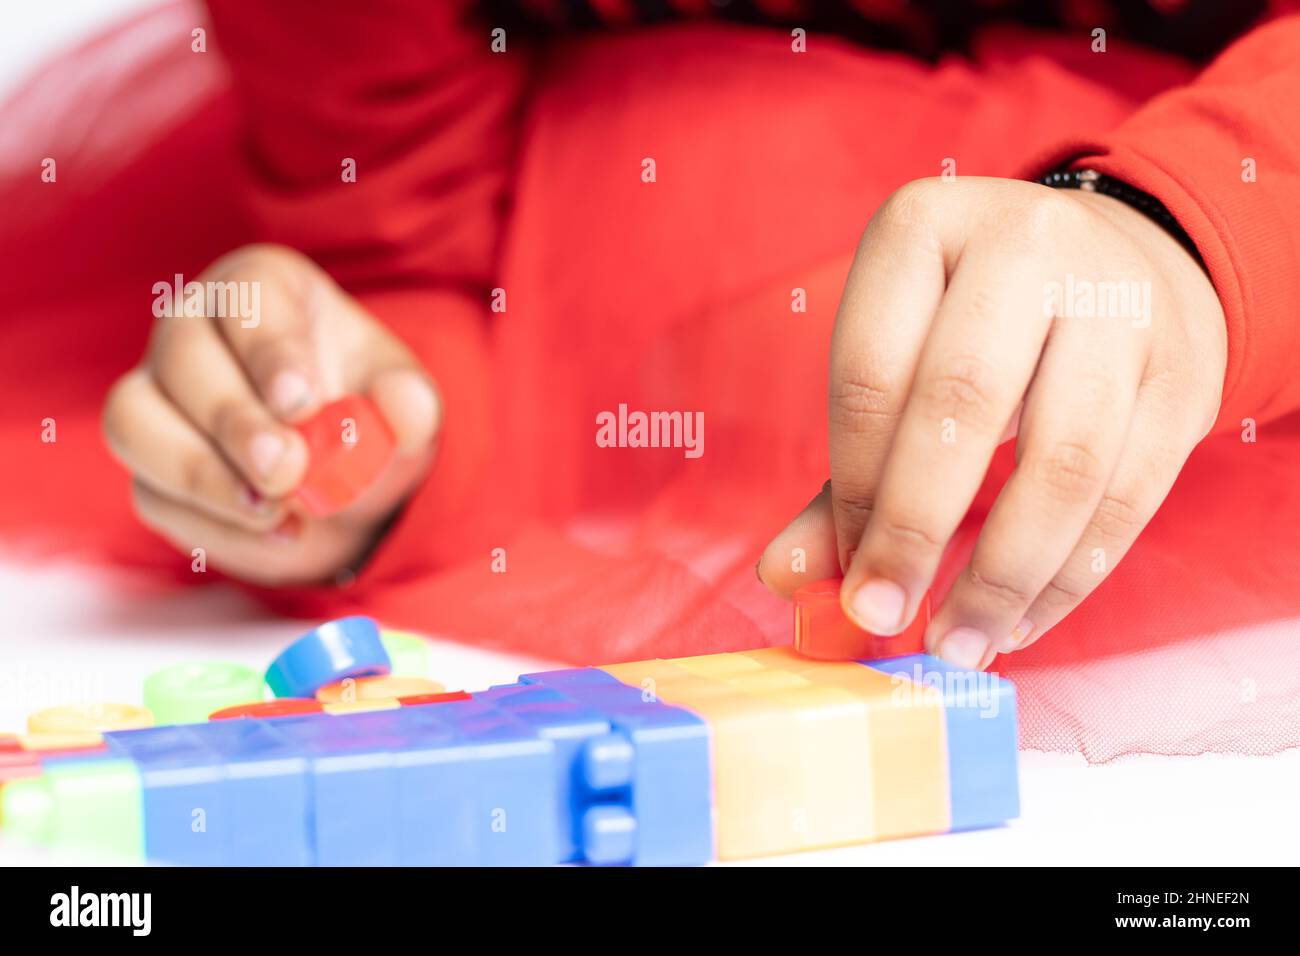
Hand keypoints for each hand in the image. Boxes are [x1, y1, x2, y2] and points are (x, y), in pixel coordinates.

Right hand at [103, 244, 439, 585]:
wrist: (346, 480)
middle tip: (288, 469)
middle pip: (181, 358)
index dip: (270, 353)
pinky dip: (213, 524)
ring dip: (200, 473)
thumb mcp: (402, 402)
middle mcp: (192, 330)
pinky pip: (153, 493)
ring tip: (273, 509)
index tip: (304, 404)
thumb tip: (403, 405)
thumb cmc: (366, 412)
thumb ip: (408, 400)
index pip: (248, 300)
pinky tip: (277, 534)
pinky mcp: (149, 468)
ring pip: (135, 422)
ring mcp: (156, 397)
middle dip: (234, 420)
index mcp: (259, 290)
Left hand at [759, 177, 1226, 666]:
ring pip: (1061, 462)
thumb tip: (786, 578)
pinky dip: (1070, 577)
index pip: (870, 374)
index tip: (845, 572)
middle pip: (961, 404)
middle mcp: (1025, 244)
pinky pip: (1129, 496)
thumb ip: (847, 471)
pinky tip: (1019, 621)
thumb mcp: (900, 360)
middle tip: (883, 615)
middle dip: (915, 529)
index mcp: (923, 228)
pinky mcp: (1186, 373)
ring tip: (957, 642)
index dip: (853, 487)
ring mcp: (1119, 302)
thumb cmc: (976, 330)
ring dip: (1001, 574)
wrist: (1124, 265)